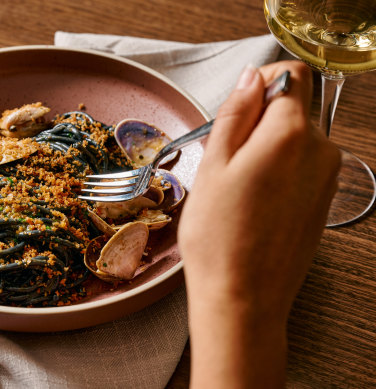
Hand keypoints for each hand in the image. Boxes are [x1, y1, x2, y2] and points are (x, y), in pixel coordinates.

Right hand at [178, 61, 339, 387]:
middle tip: (227, 160)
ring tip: (237, 187)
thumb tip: (251, 78)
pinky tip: (253, 201)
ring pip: (295, 138)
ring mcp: (326, 177)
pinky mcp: (323, 199)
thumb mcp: (214, 164)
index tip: (237, 112)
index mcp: (291, 134)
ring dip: (265, 148)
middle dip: (259, 121)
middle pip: (293, 108)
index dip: (259, 85)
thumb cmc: (219, 237)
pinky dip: (277, 170)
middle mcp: (321, 150)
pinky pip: (301, 165)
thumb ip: (236, 112)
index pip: (290, 75)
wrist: (244, 296)